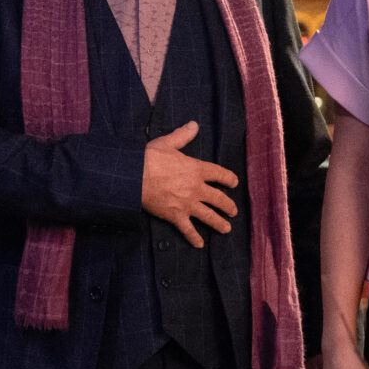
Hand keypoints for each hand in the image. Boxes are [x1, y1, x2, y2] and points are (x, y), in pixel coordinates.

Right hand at [141, 121, 237, 247]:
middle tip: (233, 211)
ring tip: (227, 229)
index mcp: (197, 169)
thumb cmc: (149, 157)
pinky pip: (188, 229)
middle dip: (228, 206)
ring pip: (209, 216)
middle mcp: (196, 188)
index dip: (229, 178)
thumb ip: (183, 135)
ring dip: (219, 223)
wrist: (135, 176)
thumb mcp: (168, 143)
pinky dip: (194, 237)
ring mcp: (187, 203)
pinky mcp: (175, 215)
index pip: (219, 174)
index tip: (234, 183)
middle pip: (219, 198)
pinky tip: (200, 244)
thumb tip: (194, 124)